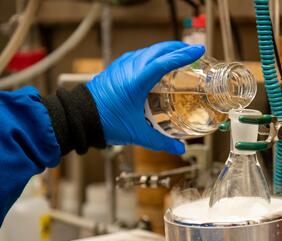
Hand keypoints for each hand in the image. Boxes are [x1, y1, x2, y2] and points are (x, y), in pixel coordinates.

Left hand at [86, 41, 204, 153]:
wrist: (79, 118)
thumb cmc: (105, 122)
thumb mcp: (137, 134)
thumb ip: (161, 142)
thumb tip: (179, 148)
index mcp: (137, 81)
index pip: (166, 62)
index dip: (184, 55)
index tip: (198, 51)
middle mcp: (130, 68)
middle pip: (159, 50)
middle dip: (178, 48)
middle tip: (192, 51)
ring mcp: (122, 66)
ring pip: (148, 51)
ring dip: (165, 50)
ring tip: (177, 54)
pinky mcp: (116, 68)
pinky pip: (139, 56)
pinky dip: (152, 55)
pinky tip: (156, 63)